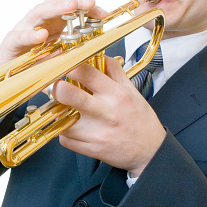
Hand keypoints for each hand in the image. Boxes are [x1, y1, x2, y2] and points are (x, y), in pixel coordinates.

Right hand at [0, 0, 107, 69]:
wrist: (7, 76)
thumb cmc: (33, 64)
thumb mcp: (58, 59)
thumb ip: (73, 53)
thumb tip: (96, 52)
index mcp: (52, 23)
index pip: (69, 5)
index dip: (85, 6)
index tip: (102, 13)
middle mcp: (38, 22)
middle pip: (55, 2)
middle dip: (74, 0)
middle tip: (89, 3)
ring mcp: (24, 29)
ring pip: (39, 12)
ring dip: (56, 8)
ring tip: (72, 7)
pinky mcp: (11, 43)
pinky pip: (20, 36)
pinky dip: (31, 35)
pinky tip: (42, 35)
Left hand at [53, 57, 165, 176]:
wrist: (150, 151)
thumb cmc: (140, 120)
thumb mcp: (132, 91)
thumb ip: (114, 71)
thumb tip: (99, 55)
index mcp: (115, 94)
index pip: (86, 73)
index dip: (69, 65)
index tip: (62, 65)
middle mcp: (105, 112)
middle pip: (69, 95)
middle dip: (56, 88)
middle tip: (56, 88)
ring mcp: (96, 133)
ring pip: (61, 120)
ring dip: (58, 114)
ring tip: (64, 111)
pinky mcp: (90, 149)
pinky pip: (65, 139)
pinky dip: (64, 133)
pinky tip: (72, 128)